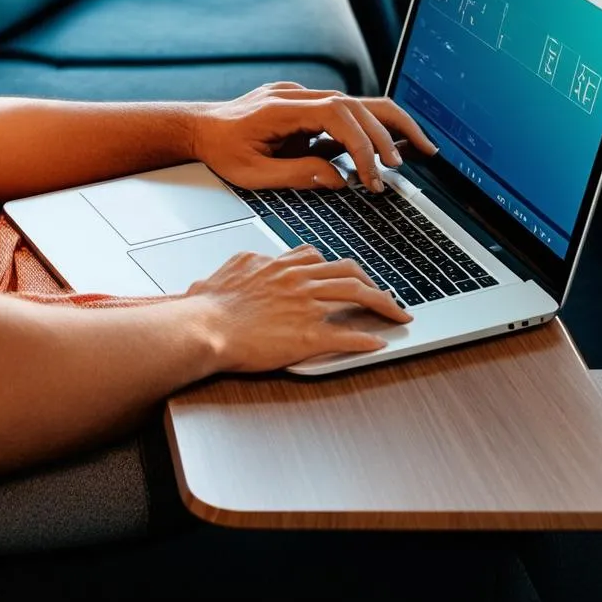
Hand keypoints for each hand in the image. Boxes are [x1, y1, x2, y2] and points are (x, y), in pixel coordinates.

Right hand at [187, 245, 411, 371]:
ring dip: (383, 304)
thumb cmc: (208, 306)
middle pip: (348, 272)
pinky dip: (366, 339)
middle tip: (384, 295)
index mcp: (280, 265)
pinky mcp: (308, 335)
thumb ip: (245, 264)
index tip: (345, 277)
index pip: (317, 258)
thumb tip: (246, 263)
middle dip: (372, 282)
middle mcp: (298, 279)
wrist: (203, 327)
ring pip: (357, 295)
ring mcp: (306, 305)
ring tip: (398, 314)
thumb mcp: (229, 270)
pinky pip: (347, 334)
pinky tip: (378, 344)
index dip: (336, 268)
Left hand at [192, 83, 436, 192]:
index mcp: (283, 108)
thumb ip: (297, 175)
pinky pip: (344, 114)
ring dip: (388, 127)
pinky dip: (368, 130)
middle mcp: (297, 96)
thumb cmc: (219, 151)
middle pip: (358, 103)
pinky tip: (385, 148)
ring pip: (357, 104)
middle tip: (419, 157)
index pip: (338, 115)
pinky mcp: (306, 106)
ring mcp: (303, 97)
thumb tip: (338, 179)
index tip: (372, 175)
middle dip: (392, 130)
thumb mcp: (252, 174)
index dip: (362, 144)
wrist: (198, 128)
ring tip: (418, 149)